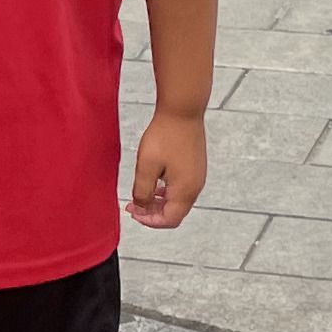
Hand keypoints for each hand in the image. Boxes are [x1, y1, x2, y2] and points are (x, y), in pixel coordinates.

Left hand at [128, 109, 206, 230]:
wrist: (182, 111)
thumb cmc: (165, 135)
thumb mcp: (146, 166)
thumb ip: (142, 191)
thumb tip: (142, 206)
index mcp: (185, 190)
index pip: (169, 220)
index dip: (149, 221)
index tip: (133, 212)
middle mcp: (195, 186)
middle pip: (175, 213)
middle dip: (153, 213)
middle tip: (133, 206)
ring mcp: (197, 176)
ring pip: (178, 201)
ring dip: (159, 202)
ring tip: (141, 195)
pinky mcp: (196, 167)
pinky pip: (182, 188)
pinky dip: (167, 191)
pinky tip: (155, 183)